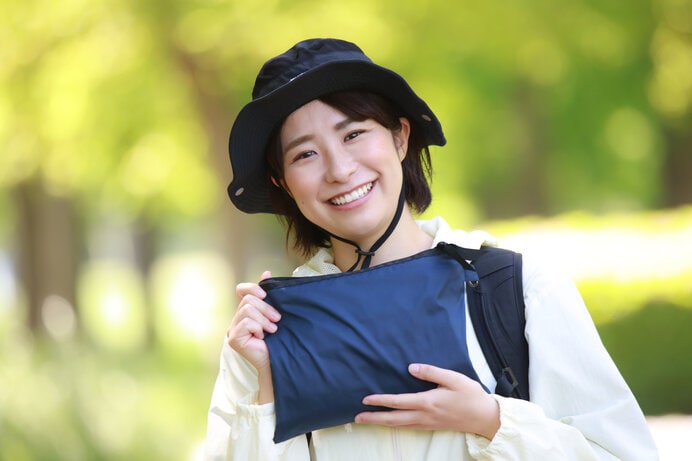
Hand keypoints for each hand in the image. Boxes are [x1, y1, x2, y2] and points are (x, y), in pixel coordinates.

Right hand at [227, 271, 280, 402]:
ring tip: (272, 330)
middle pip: (248, 300)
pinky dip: (258, 327)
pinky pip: (246, 322)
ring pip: (248, 309)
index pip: (241, 290)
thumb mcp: (274, 313)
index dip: (254, 288)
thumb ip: (269, 296)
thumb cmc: (279, 339)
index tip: (267, 295)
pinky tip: (263, 337)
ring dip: (264, 319)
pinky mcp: (233, 339)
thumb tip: (266, 272)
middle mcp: (236, 320)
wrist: (278, 361)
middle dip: (266, 308)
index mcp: (245, 312)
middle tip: (277, 320)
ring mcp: (232, 329)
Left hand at [354, 364, 500, 439]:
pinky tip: (390, 422)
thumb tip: (410, 367)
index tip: (366, 399)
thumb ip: (431, 372)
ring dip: (381, 423)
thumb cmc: (471, 395)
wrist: (485, 418)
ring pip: (399, 425)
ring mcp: (427, 423)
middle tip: (357, 417)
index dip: (381, 400)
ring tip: (367, 420)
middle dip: (374, 418)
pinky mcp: (431, 426)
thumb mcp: (453, 378)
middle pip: (394, 419)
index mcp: (428, 402)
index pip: (398, 401)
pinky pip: (408, 427)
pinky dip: (395, 425)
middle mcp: (425, 415)